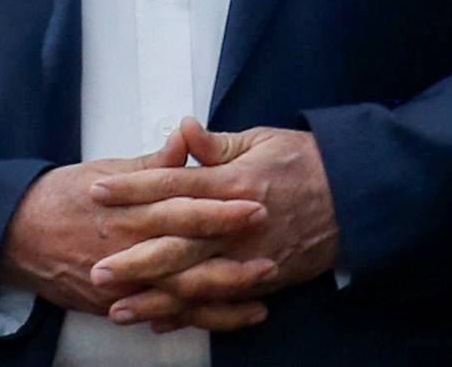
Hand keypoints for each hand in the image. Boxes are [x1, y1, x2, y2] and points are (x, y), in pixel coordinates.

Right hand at [0, 133, 269, 324]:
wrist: (21, 234)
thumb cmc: (69, 195)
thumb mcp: (111, 168)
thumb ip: (157, 161)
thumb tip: (188, 134)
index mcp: (133, 208)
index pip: (184, 207)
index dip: (221, 208)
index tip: (258, 202)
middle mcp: (129, 248)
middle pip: (186, 258)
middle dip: (230, 261)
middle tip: (271, 258)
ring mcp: (121, 283)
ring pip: (177, 295)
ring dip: (220, 298)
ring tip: (260, 297)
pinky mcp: (115, 305)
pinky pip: (160, 314)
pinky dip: (193, 318)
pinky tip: (224, 318)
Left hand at [88, 119, 337, 330]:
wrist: (356, 196)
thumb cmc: (308, 162)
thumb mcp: (265, 140)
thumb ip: (218, 144)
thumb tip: (181, 129)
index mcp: (235, 181)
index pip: (174, 184)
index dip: (133, 187)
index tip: (99, 190)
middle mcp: (237, 223)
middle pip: (177, 242)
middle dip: (133, 256)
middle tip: (95, 266)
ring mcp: (249, 256)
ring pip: (193, 281)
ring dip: (153, 296)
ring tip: (116, 306)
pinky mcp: (261, 279)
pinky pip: (218, 302)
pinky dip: (188, 314)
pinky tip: (159, 321)